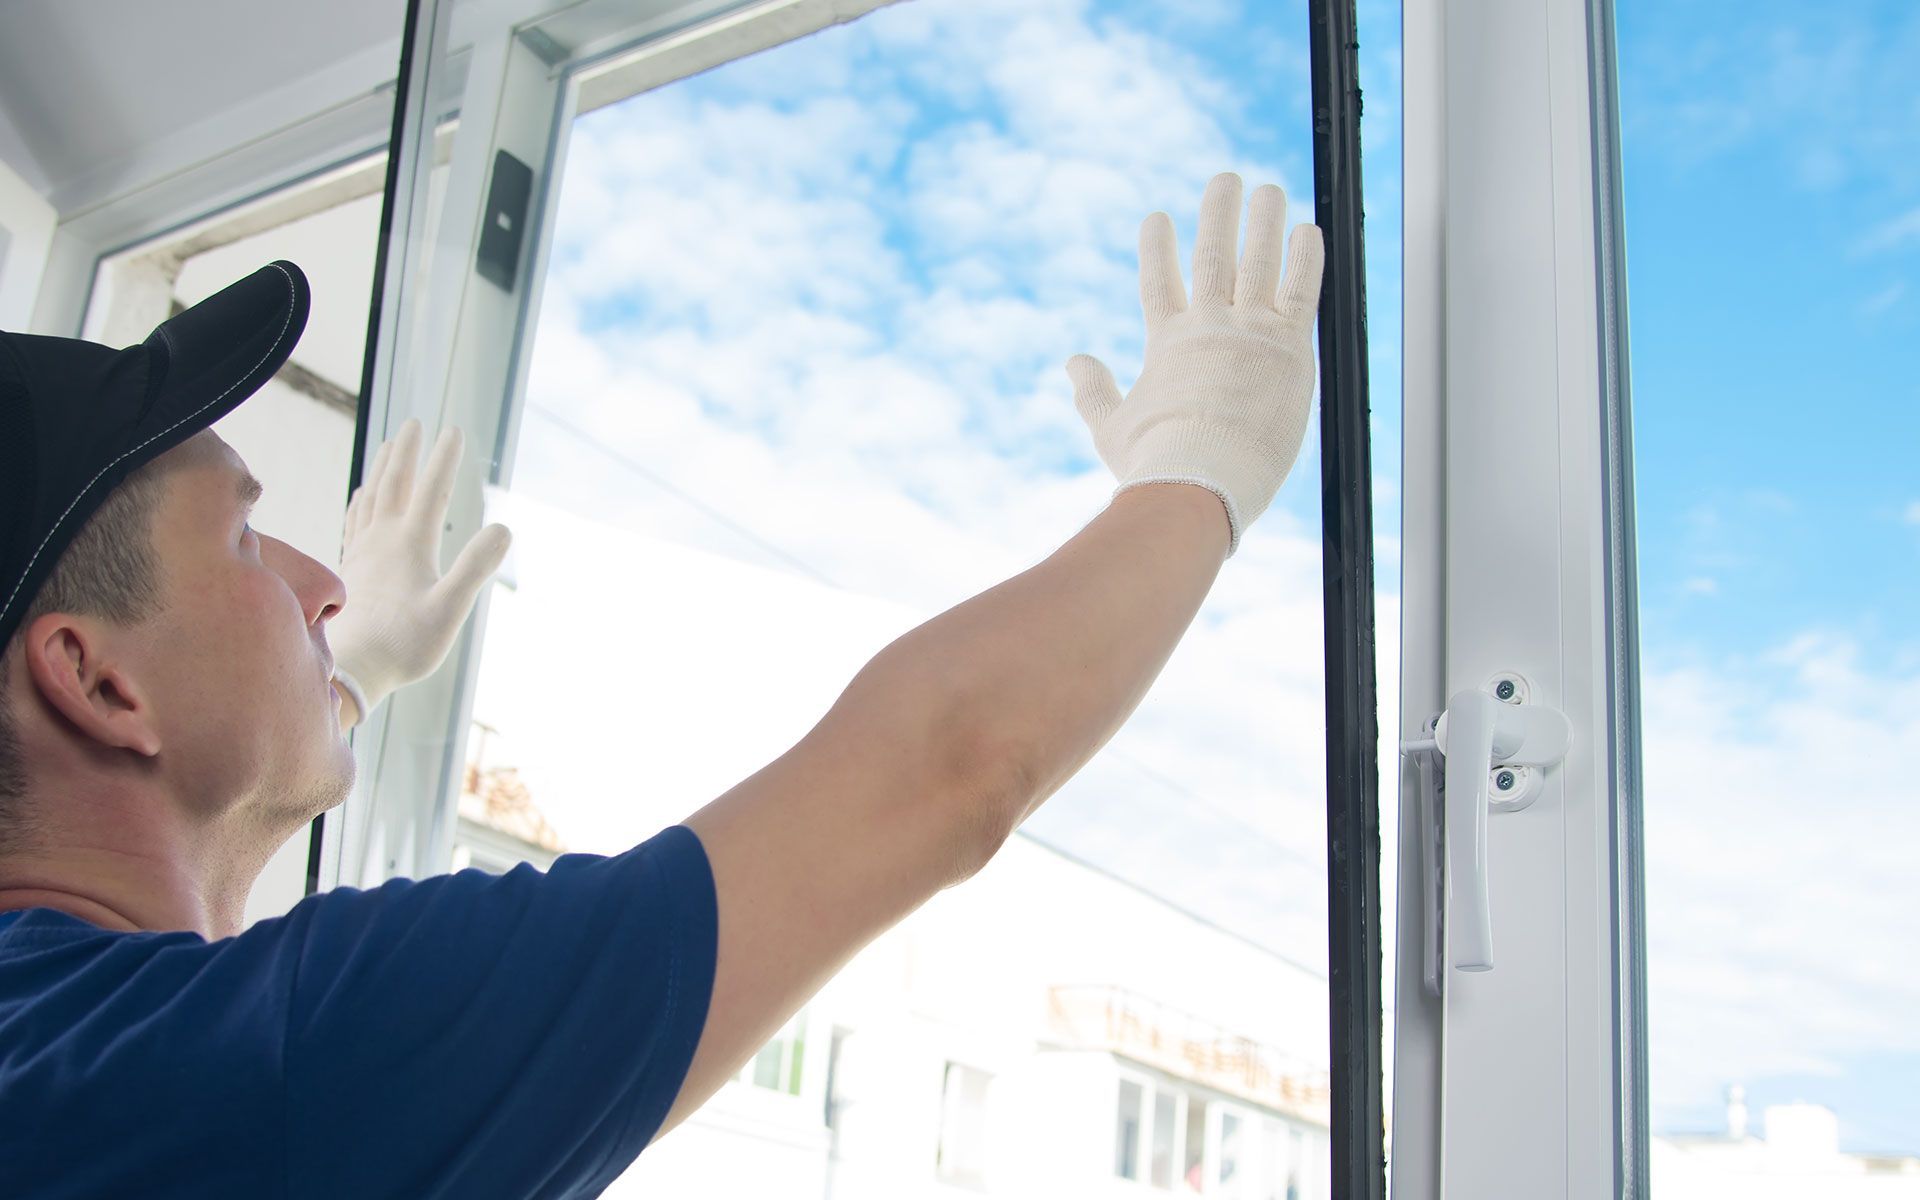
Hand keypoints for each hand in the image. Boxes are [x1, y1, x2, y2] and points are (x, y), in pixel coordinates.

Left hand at [328, 419, 512, 726]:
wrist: (350, 669)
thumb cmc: (403, 645)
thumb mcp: (449, 610)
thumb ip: (475, 567)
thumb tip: (505, 528)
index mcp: (410, 544)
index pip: (432, 489)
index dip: (445, 458)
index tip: (454, 430)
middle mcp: (382, 539)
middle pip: (395, 483)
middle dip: (408, 451)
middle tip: (416, 423)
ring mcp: (362, 552)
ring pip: (372, 496)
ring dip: (383, 468)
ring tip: (390, 446)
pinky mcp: (350, 568)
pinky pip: (355, 520)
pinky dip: (361, 499)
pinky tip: (362, 495)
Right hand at [1067, 171, 1323, 557]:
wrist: (1200, 481)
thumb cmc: (1154, 465)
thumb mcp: (1109, 428)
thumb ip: (1092, 392)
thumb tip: (1072, 361)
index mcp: (1167, 344)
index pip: (1160, 283)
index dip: (1158, 249)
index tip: (1158, 217)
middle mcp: (1209, 326)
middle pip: (1213, 256)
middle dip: (1218, 214)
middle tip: (1225, 180)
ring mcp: (1250, 332)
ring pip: (1259, 261)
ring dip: (1263, 220)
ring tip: (1269, 188)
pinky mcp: (1290, 348)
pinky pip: (1301, 291)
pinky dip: (1305, 258)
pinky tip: (1308, 228)